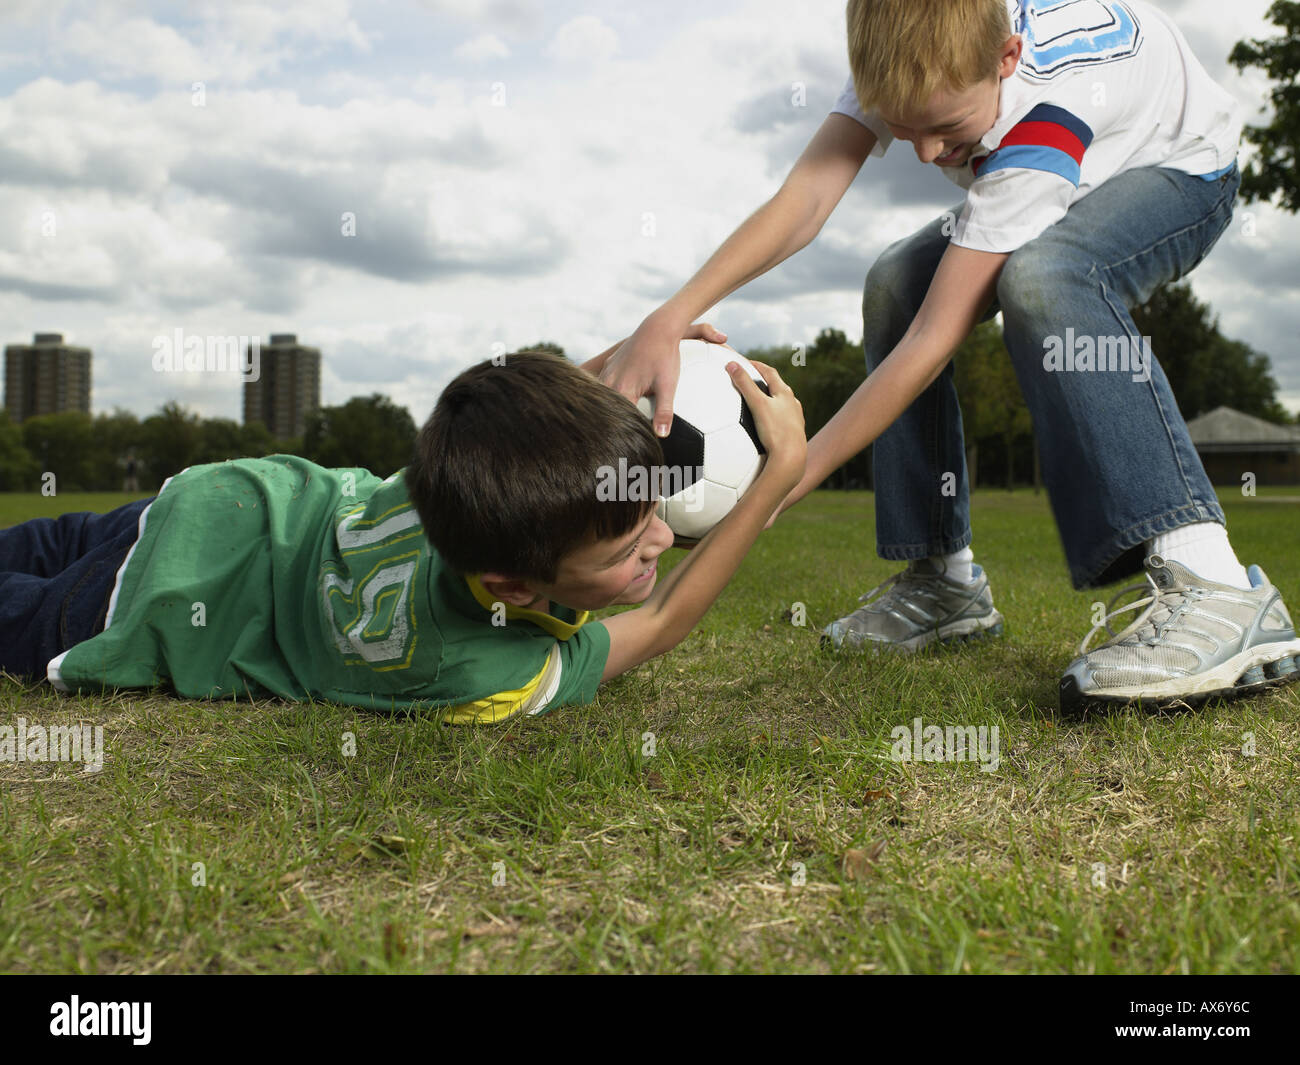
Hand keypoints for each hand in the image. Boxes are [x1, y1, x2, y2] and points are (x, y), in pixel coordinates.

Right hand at [597, 318, 728, 436]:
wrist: (657, 329)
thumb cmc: (664, 357)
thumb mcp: (667, 386)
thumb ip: (664, 412)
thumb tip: (662, 435)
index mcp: (623, 390)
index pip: (614, 420)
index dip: (613, 435)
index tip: (611, 450)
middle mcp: (610, 382)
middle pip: (602, 410)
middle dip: (602, 426)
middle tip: (600, 446)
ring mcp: (606, 373)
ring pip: (599, 397)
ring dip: (601, 411)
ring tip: (597, 431)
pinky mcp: (608, 366)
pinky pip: (601, 386)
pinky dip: (602, 398)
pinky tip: (604, 407)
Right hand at [726, 360, 805, 485]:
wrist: (791, 458)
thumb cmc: (775, 431)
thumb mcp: (757, 404)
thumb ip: (744, 384)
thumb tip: (731, 364)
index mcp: (785, 393)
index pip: (770, 372)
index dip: (756, 365)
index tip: (745, 363)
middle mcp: (792, 404)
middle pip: (777, 387)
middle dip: (764, 381)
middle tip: (751, 378)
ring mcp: (794, 419)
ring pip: (781, 405)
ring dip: (770, 400)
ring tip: (759, 401)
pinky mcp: (793, 434)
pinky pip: (781, 421)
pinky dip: (772, 417)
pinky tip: (766, 425)